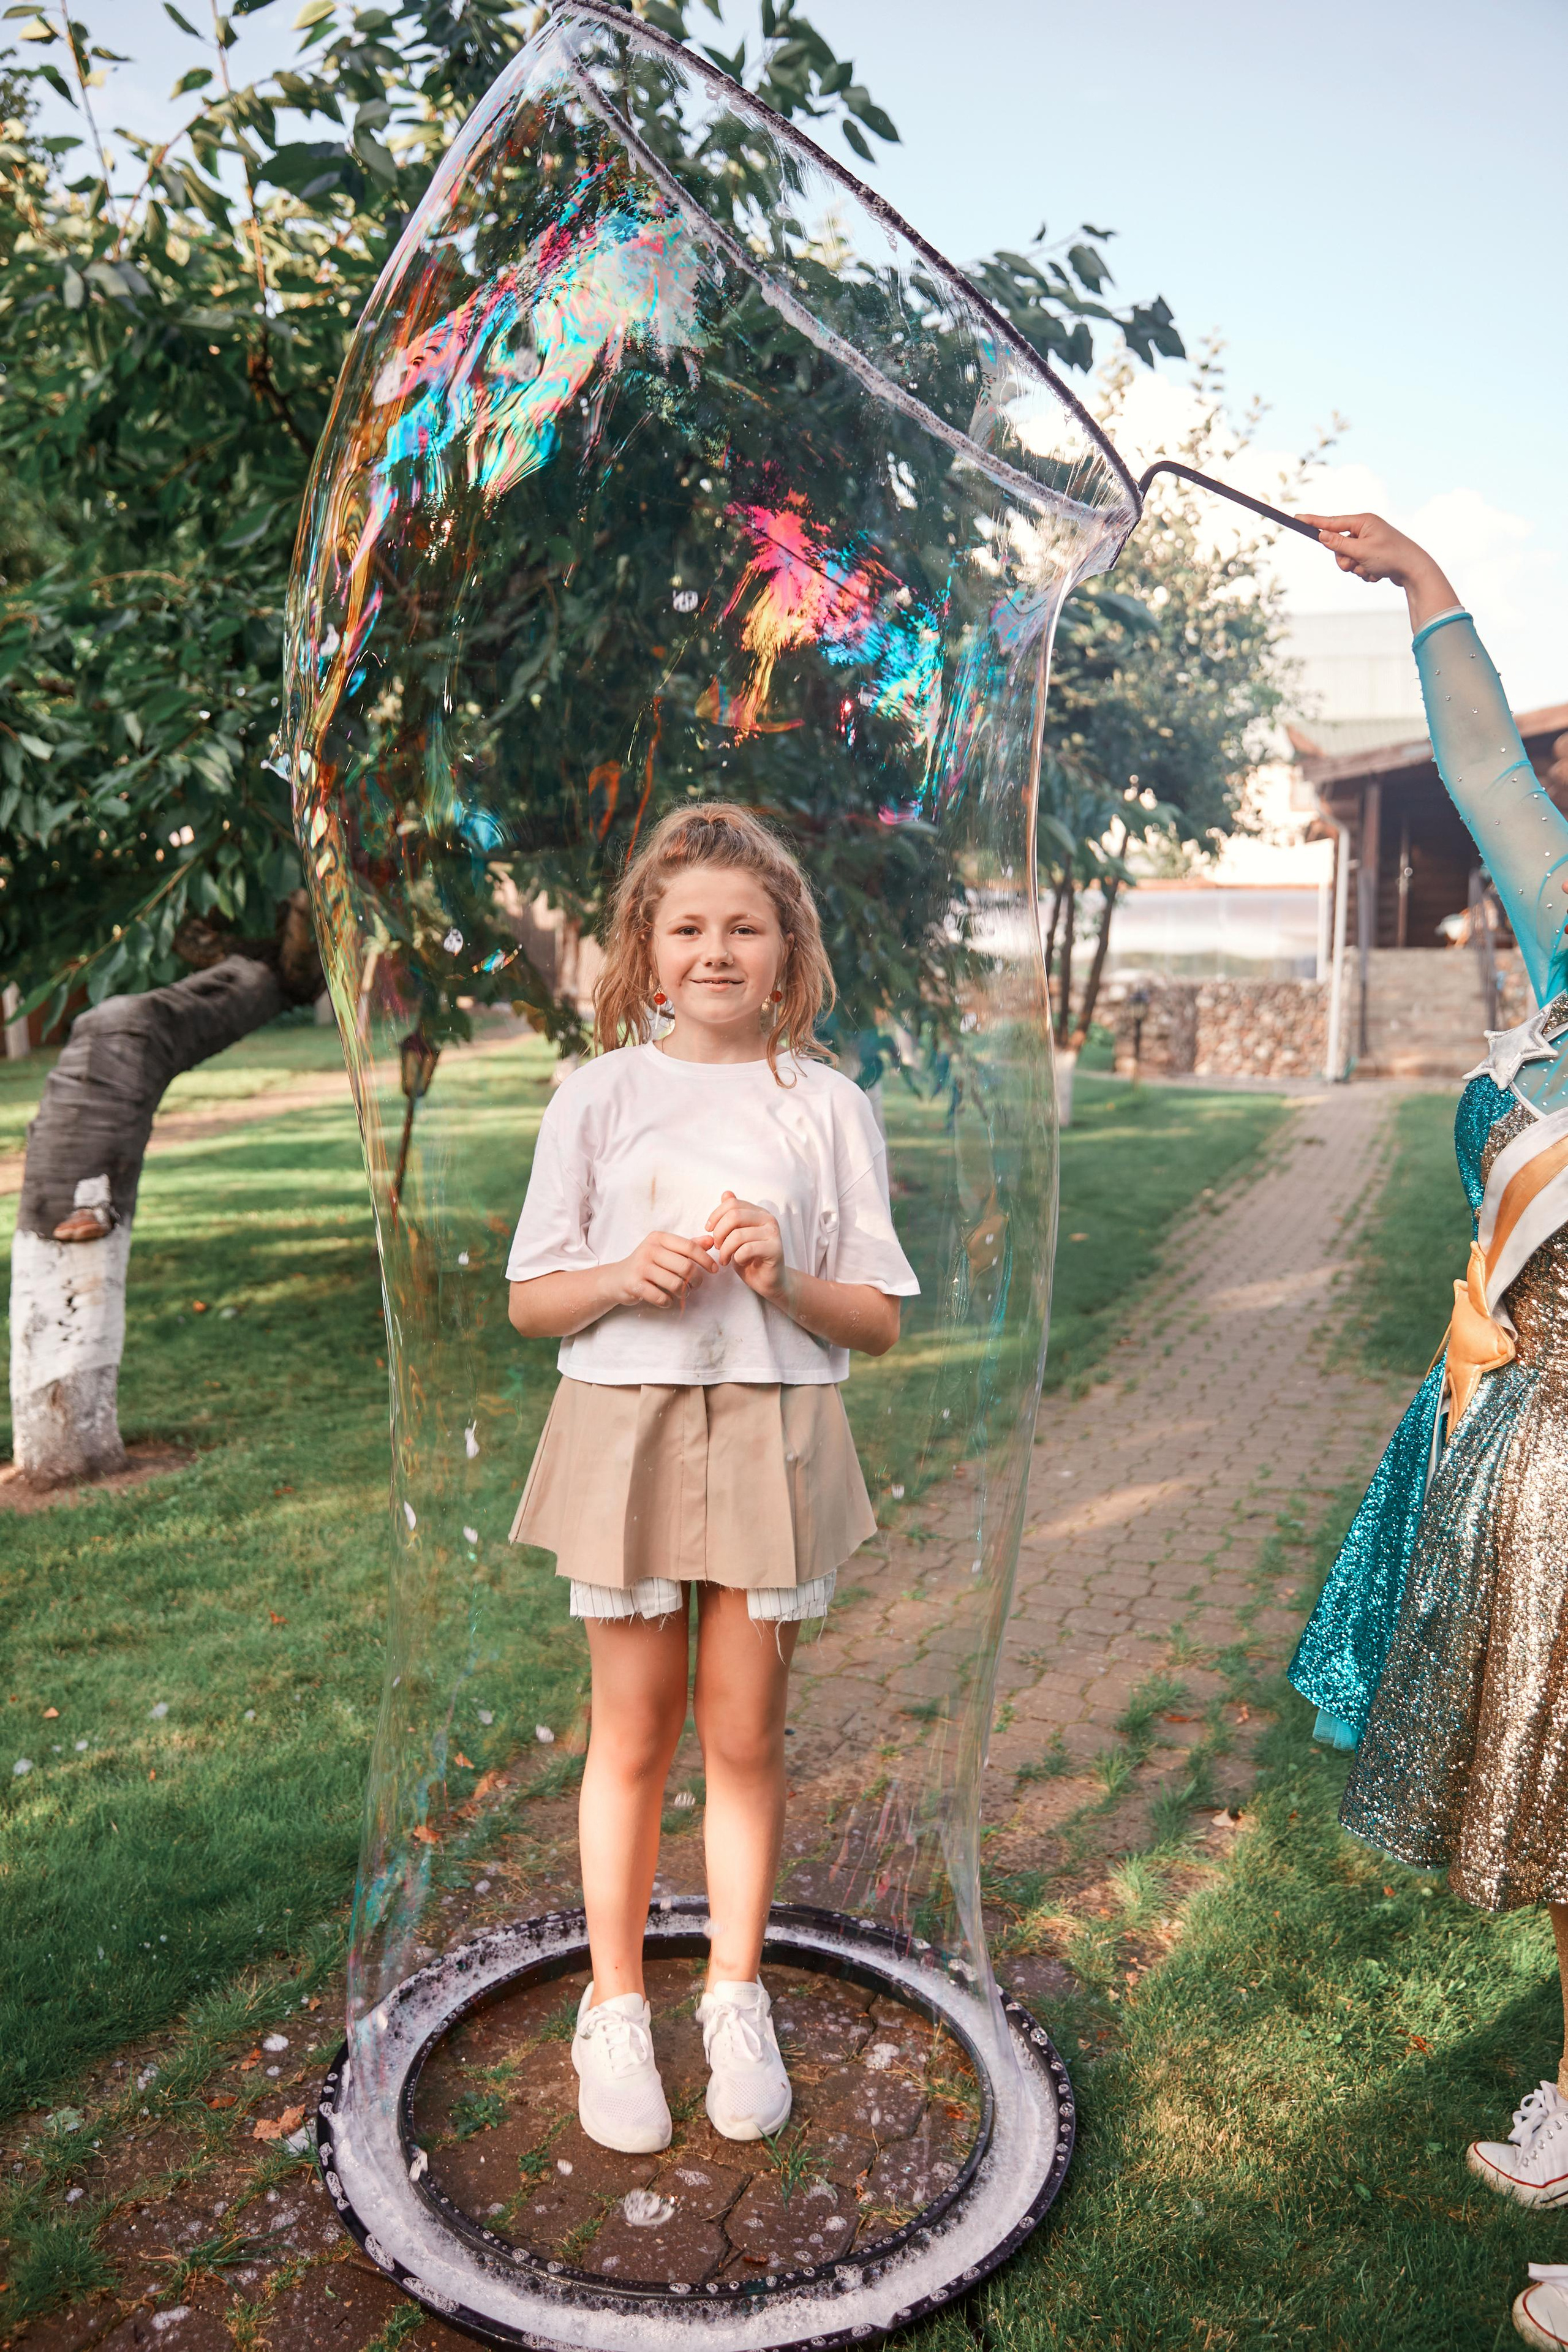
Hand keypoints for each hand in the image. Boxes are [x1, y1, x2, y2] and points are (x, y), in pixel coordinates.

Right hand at [613, 1229, 714, 1310]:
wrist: (617, 1278)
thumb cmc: (647, 1263)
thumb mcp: (665, 1250)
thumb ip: (688, 1246)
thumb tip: (711, 1241)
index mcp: (658, 1238)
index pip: (689, 1247)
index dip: (705, 1259)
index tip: (714, 1269)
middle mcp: (649, 1249)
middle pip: (685, 1266)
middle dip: (696, 1279)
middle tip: (696, 1285)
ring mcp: (640, 1267)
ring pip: (675, 1283)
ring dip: (684, 1292)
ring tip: (683, 1293)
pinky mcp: (634, 1285)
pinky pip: (661, 1297)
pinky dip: (669, 1302)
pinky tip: (668, 1300)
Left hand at [704, 1190, 786, 1304]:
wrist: (768, 1281)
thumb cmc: (750, 1258)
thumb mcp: (735, 1235)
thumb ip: (731, 1216)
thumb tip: (726, 1193)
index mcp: (758, 1212)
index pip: (732, 1203)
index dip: (716, 1216)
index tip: (709, 1230)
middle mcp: (768, 1219)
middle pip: (734, 1216)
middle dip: (719, 1233)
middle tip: (717, 1247)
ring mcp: (773, 1233)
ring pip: (738, 1235)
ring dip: (725, 1250)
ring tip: (724, 1259)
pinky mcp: (775, 1249)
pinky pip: (746, 1249)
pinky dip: (736, 1258)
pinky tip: (738, 1262)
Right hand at [1296, 511, 1458, 630]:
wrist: (1415, 570)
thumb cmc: (1391, 556)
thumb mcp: (1361, 550)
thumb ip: (1339, 543)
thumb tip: (1321, 535)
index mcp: (1362, 521)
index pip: (1331, 521)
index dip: (1313, 521)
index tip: (1297, 517)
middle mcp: (1365, 529)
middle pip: (1338, 545)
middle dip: (1344, 559)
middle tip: (1355, 563)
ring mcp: (1369, 542)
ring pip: (1347, 558)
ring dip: (1355, 568)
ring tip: (1370, 569)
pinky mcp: (1373, 555)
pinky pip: (1358, 566)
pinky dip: (1365, 572)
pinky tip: (1378, 572)